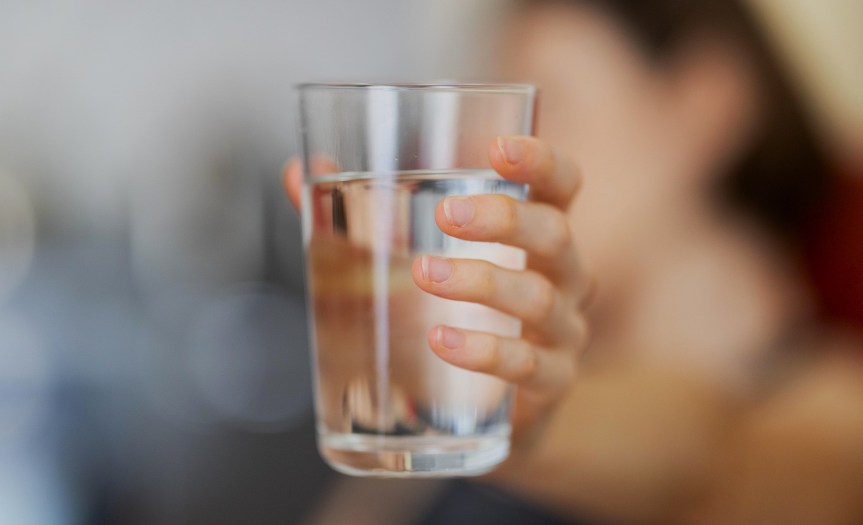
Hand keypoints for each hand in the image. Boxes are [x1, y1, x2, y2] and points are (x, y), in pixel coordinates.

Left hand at [283, 136, 590, 452]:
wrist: (479, 409)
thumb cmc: (452, 313)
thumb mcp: (409, 257)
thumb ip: (358, 215)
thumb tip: (298, 173)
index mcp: (535, 233)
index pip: (561, 184)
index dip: (541, 161)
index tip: (497, 148)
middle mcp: (562, 276)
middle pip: (555, 234)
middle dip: (503, 219)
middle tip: (445, 215)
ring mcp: (562, 331)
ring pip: (538, 298)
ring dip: (480, 282)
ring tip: (425, 274)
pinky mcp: (551, 383)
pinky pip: (528, 365)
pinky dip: (484, 351)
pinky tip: (442, 341)